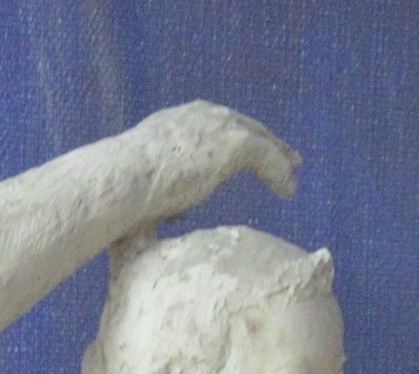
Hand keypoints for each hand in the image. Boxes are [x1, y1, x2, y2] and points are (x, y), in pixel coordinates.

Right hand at [134, 101, 300, 218]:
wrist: (125, 179)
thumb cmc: (127, 190)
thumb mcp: (150, 184)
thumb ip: (168, 191)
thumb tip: (175, 212)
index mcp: (182, 121)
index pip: (219, 125)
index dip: (240, 138)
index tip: (254, 151)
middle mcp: (202, 116)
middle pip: (245, 125)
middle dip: (268, 141)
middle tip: (288, 158)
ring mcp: (219, 126)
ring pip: (260, 139)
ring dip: (279, 159)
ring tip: (293, 177)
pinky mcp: (234, 143)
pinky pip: (267, 157)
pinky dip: (279, 174)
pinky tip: (287, 191)